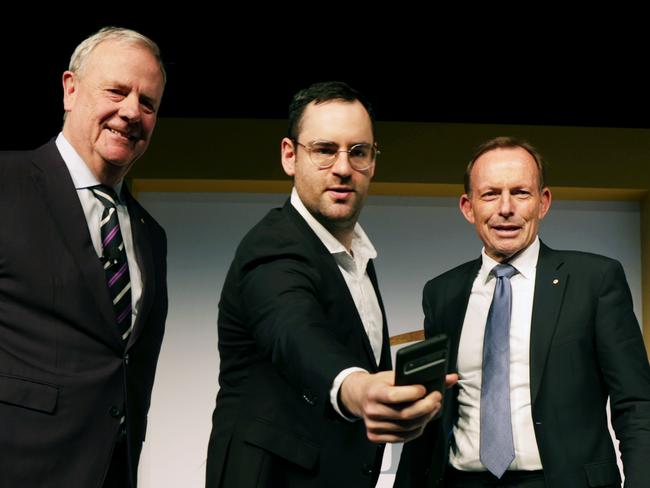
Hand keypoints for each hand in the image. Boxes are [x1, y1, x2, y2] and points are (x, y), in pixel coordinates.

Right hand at [340, 371, 457, 443]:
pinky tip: (422, 420)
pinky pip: (403, 438)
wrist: (359, 396)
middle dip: (426, 407)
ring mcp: (373, 426)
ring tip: (432, 408)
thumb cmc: (379, 385)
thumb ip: (419, 376)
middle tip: (436, 398)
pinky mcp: (375, 436)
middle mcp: (372, 411)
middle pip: (405, 414)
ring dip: (425, 418)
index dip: (412, 393)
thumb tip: (450, 378)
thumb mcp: (393, 375)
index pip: (394, 396)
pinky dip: (417, 429)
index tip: (424, 388)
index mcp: (373, 392)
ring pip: (407, 428)